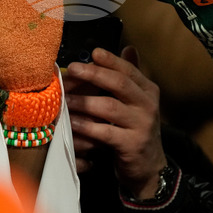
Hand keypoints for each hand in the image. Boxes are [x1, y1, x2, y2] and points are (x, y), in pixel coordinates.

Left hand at [64, 46, 166, 198]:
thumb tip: (129, 47)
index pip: (128, 70)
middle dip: (94, 74)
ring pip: (109, 107)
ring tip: (64, 98)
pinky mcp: (131, 144)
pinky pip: (104, 132)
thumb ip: (129, 76)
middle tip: (72, 69)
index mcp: (147, 90)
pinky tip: (71, 122)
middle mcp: (148, 105)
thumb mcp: (135, 101)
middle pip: (119, 83)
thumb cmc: (133, 127)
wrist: (148, 165)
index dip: (110, 60)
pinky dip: (86, 126)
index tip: (93, 52)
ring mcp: (141, 125)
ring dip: (83, 101)